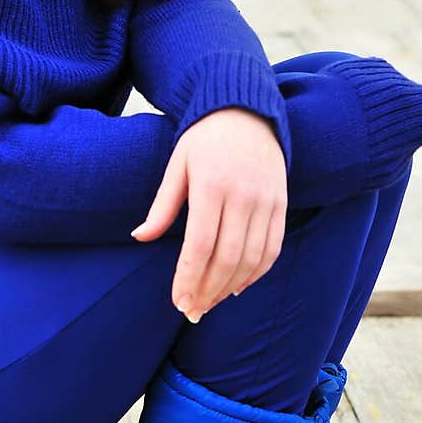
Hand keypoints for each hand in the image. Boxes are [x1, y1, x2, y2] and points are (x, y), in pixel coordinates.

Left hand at [131, 107, 287, 321]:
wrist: (248, 112)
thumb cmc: (204, 140)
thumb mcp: (177, 165)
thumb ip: (162, 205)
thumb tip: (139, 237)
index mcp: (212, 185)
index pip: (200, 244)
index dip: (189, 278)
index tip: (178, 301)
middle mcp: (243, 195)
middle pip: (227, 258)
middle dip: (208, 290)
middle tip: (192, 310)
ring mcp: (267, 201)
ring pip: (252, 259)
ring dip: (230, 287)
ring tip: (210, 302)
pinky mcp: (281, 204)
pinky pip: (272, 248)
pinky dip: (256, 273)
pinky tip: (237, 286)